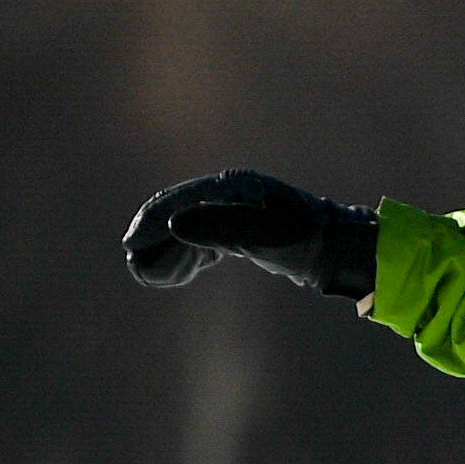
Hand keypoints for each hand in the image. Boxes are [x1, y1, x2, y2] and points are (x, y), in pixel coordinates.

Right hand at [123, 169, 374, 296]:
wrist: (335, 248)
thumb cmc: (303, 238)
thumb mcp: (261, 234)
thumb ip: (218, 228)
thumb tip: (173, 224)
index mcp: (231, 187)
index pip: (178, 201)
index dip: (151, 223)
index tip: (130, 245)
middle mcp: (229, 194)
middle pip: (177, 214)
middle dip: (154, 240)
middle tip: (136, 264)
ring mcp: (233, 212)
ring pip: (187, 230)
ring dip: (168, 252)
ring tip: (153, 276)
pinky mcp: (240, 231)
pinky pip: (203, 242)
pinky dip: (188, 258)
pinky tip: (180, 275)